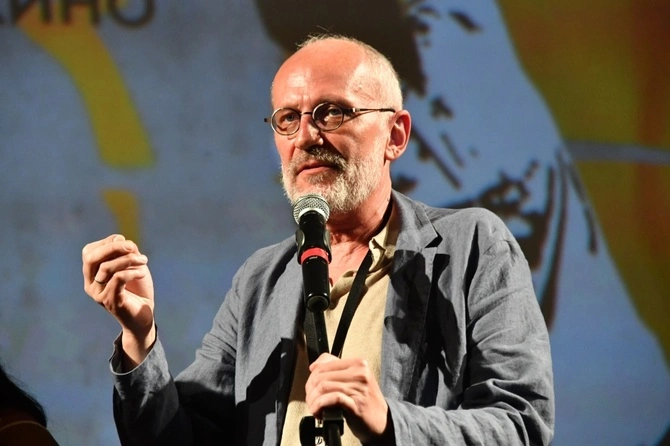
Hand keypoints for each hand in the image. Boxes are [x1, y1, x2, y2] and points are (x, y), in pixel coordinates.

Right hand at [82, 234, 154, 365]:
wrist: (144, 314)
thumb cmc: (137, 288)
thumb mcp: (132, 265)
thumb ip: (125, 251)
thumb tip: (120, 240)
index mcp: (91, 274)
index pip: (89, 251)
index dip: (108, 242)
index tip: (128, 243)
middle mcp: (90, 284)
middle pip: (91, 258)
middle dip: (113, 247)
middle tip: (133, 247)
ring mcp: (98, 294)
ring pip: (106, 267)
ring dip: (128, 259)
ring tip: (144, 261)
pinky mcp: (111, 301)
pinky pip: (118, 279)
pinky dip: (132, 272)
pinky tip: (142, 273)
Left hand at [305, 353, 389, 442]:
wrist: (382, 420)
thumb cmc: (365, 399)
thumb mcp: (354, 378)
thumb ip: (335, 368)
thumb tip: (314, 366)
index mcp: (358, 363)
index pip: (325, 363)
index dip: (312, 376)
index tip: (311, 387)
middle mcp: (360, 373)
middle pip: (321, 376)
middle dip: (310, 390)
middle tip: (311, 399)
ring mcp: (359, 388)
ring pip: (324, 387)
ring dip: (313, 400)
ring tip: (314, 407)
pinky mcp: (356, 404)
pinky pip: (331, 399)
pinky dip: (320, 405)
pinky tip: (318, 411)